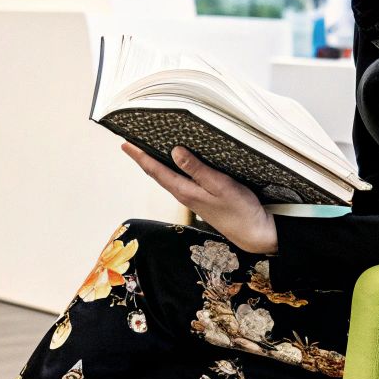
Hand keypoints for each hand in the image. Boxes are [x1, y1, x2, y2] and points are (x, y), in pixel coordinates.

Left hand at [124, 143, 278, 253]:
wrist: (253, 234)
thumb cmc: (240, 210)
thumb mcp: (220, 185)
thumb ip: (197, 169)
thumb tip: (175, 151)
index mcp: (185, 191)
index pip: (156, 170)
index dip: (139, 157)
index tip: (125, 144)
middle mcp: (184, 195)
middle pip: (157, 174)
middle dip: (142, 159)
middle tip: (129, 144)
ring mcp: (192, 198)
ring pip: (166, 178)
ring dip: (154, 164)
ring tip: (145, 151)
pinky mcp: (201, 199)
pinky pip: (178, 180)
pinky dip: (170, 170)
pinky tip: (173, 165)